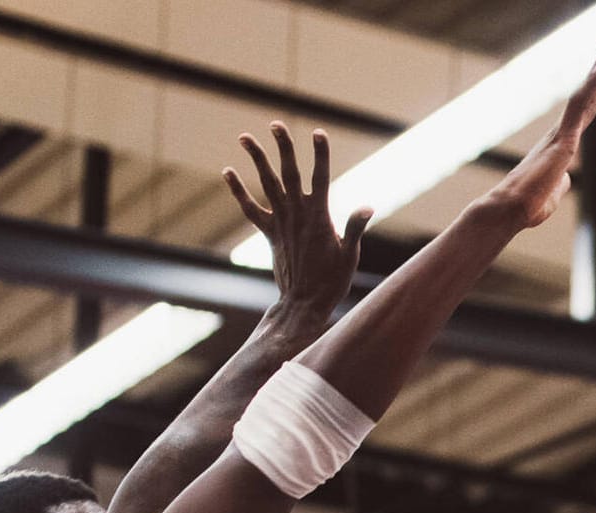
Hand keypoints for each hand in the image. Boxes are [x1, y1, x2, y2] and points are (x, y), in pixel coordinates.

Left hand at [224, 124, 373, 311]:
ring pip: (266, 184)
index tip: (318, 133)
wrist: (303, 304)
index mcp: (319, 217)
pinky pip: (251, 208)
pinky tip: (228, 172)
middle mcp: (297, 215)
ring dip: (256, 159)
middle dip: (283, 147)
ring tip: (244, 136)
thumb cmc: (331, 282)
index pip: (320, 178)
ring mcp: (280, 222)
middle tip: (276, 124)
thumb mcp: (349, 256)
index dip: (320, 154)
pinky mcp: (270, 233)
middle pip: (288, 173)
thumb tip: (367, 207)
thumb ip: (355, 229)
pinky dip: (238, 191)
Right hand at [487, 31, 595, 229]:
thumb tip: (562, 178)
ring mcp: (564, 131)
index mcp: (563, 141)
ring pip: (587, 89)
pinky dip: (595, 80)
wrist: (510, 210)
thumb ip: (560, 180)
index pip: (587, 105)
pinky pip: (582, 102)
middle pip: (590, 89)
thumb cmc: (527, 205)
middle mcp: (563, 129)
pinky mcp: (564, 138)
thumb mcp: (552, 192)